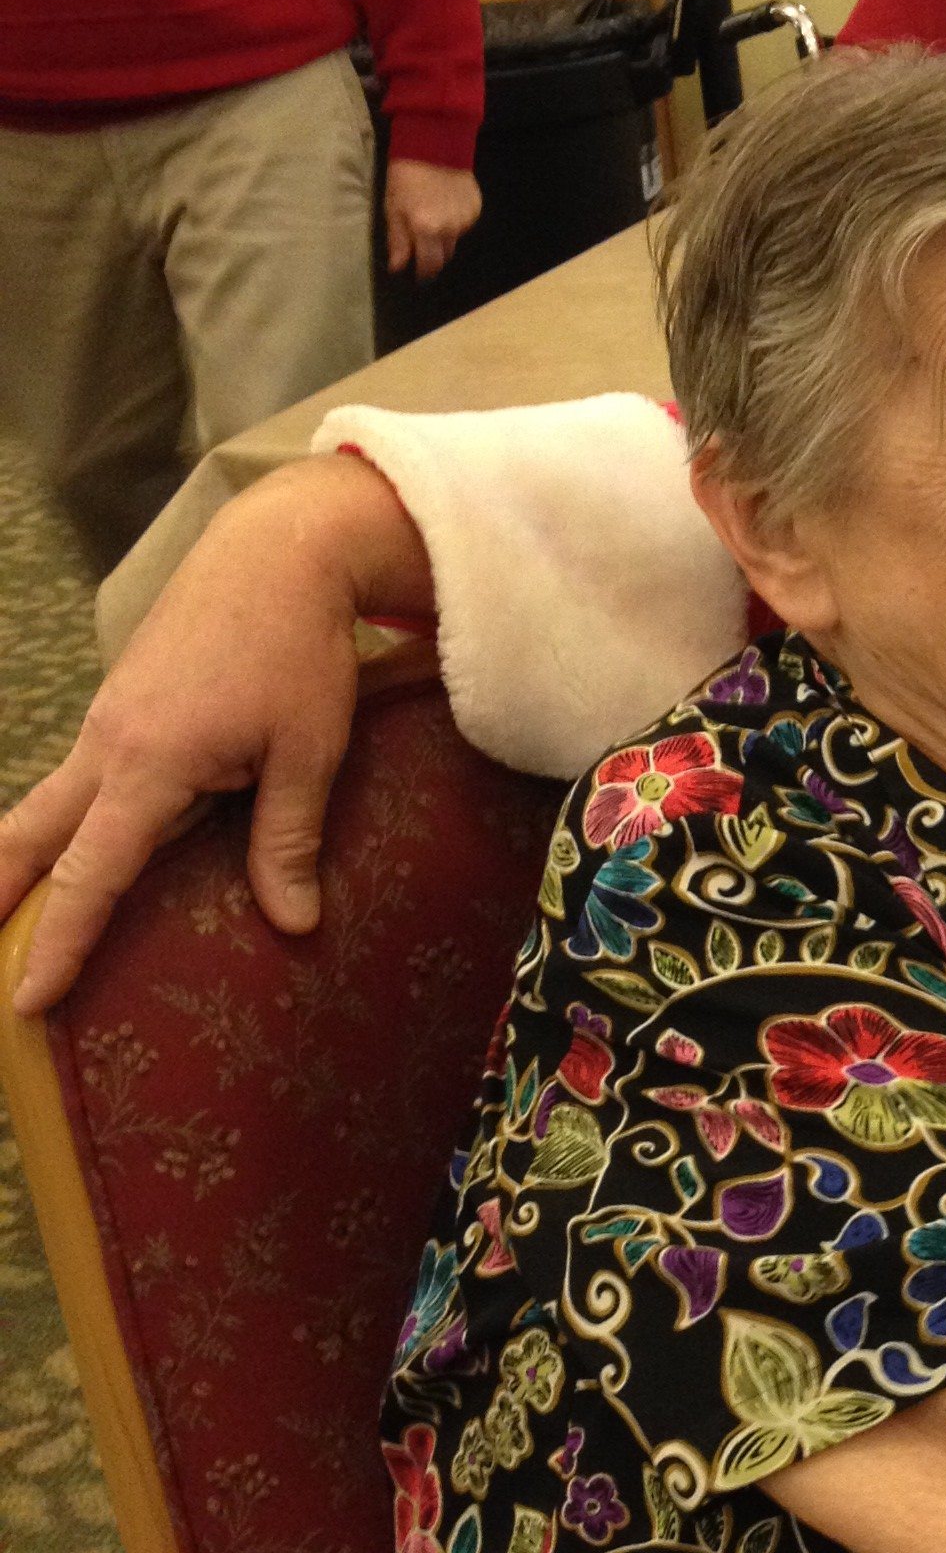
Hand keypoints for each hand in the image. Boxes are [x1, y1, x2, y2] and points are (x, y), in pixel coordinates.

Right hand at [0, 455, 424, 1010]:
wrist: (277, 553)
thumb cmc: (298, 650)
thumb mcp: (309, 752)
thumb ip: (288, 839)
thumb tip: (294, 924)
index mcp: (148, 763)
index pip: (90, 874)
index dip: (59, 941)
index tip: (28, 999)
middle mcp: (107, 744)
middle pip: (32, 837)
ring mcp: (108, 722)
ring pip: (46, 806)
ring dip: (20, 862)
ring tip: (4, 916)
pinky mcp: (123, 708)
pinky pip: (78, 781)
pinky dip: (60, 826)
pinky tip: (68, 856)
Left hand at [385, 157, 481, 279]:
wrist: (434, 146)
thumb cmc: (406, 176)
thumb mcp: (393, 207)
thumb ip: (398, 239)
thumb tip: (398, 267)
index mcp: (426, 229)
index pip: (430, 264)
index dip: (424, 271)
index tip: (419, 272)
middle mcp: (449, 229)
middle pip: (445, 254)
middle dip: (434, 252)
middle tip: (423, 238)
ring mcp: (466, 219)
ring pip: (455, 238)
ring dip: (445, 234)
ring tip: (434, 214)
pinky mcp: (476, 208)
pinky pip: (465, 224)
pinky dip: (456, 220)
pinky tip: (447, 204)